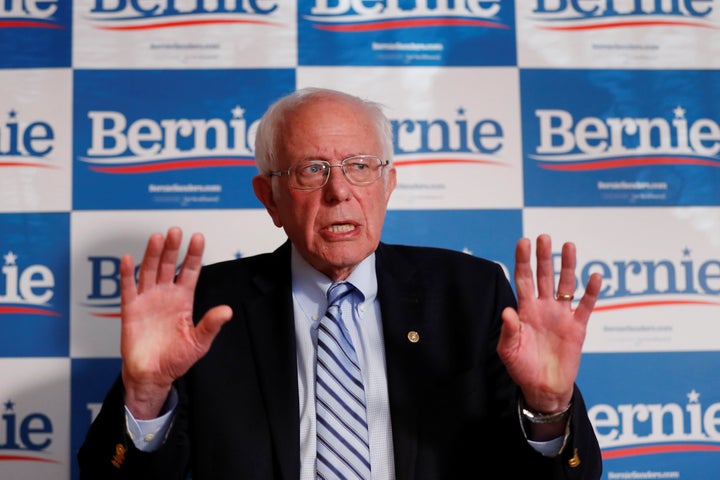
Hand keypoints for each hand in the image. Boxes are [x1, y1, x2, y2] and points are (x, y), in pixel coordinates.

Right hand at [120, 227, 231, 418]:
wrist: (152, 375)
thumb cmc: (177, 359)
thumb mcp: (199, 342)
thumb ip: (210, 325)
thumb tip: (227, 311)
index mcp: (184, 300)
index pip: (190, 271)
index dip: (193, 255)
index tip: (198, 237)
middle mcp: (166, 295)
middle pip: (169, 266)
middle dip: (173, 248)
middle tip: (176, 231)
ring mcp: (148, 300)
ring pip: (150, 271)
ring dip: (153, 255)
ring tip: (157, 238)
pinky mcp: (131, 309)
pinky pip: (128, 288)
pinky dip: (127, 274)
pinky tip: (129, 259)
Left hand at [497, 234, 601, 413]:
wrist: (544, 388)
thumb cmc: (522, 368)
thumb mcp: (508, 351)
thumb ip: (508, 331)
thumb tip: (507, 311)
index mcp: (525, 310)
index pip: (523, 280)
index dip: (523, 261)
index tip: (523, 242)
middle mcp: (543, 308)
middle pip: (544, 276)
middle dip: (543, 257)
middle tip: (544, 237)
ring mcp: (561, 316)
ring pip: (566, 285)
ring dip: (567, 266)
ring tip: (568, 246)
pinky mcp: (577, 327)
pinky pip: (586, 306)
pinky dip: (591, 291)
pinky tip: (595, 276)